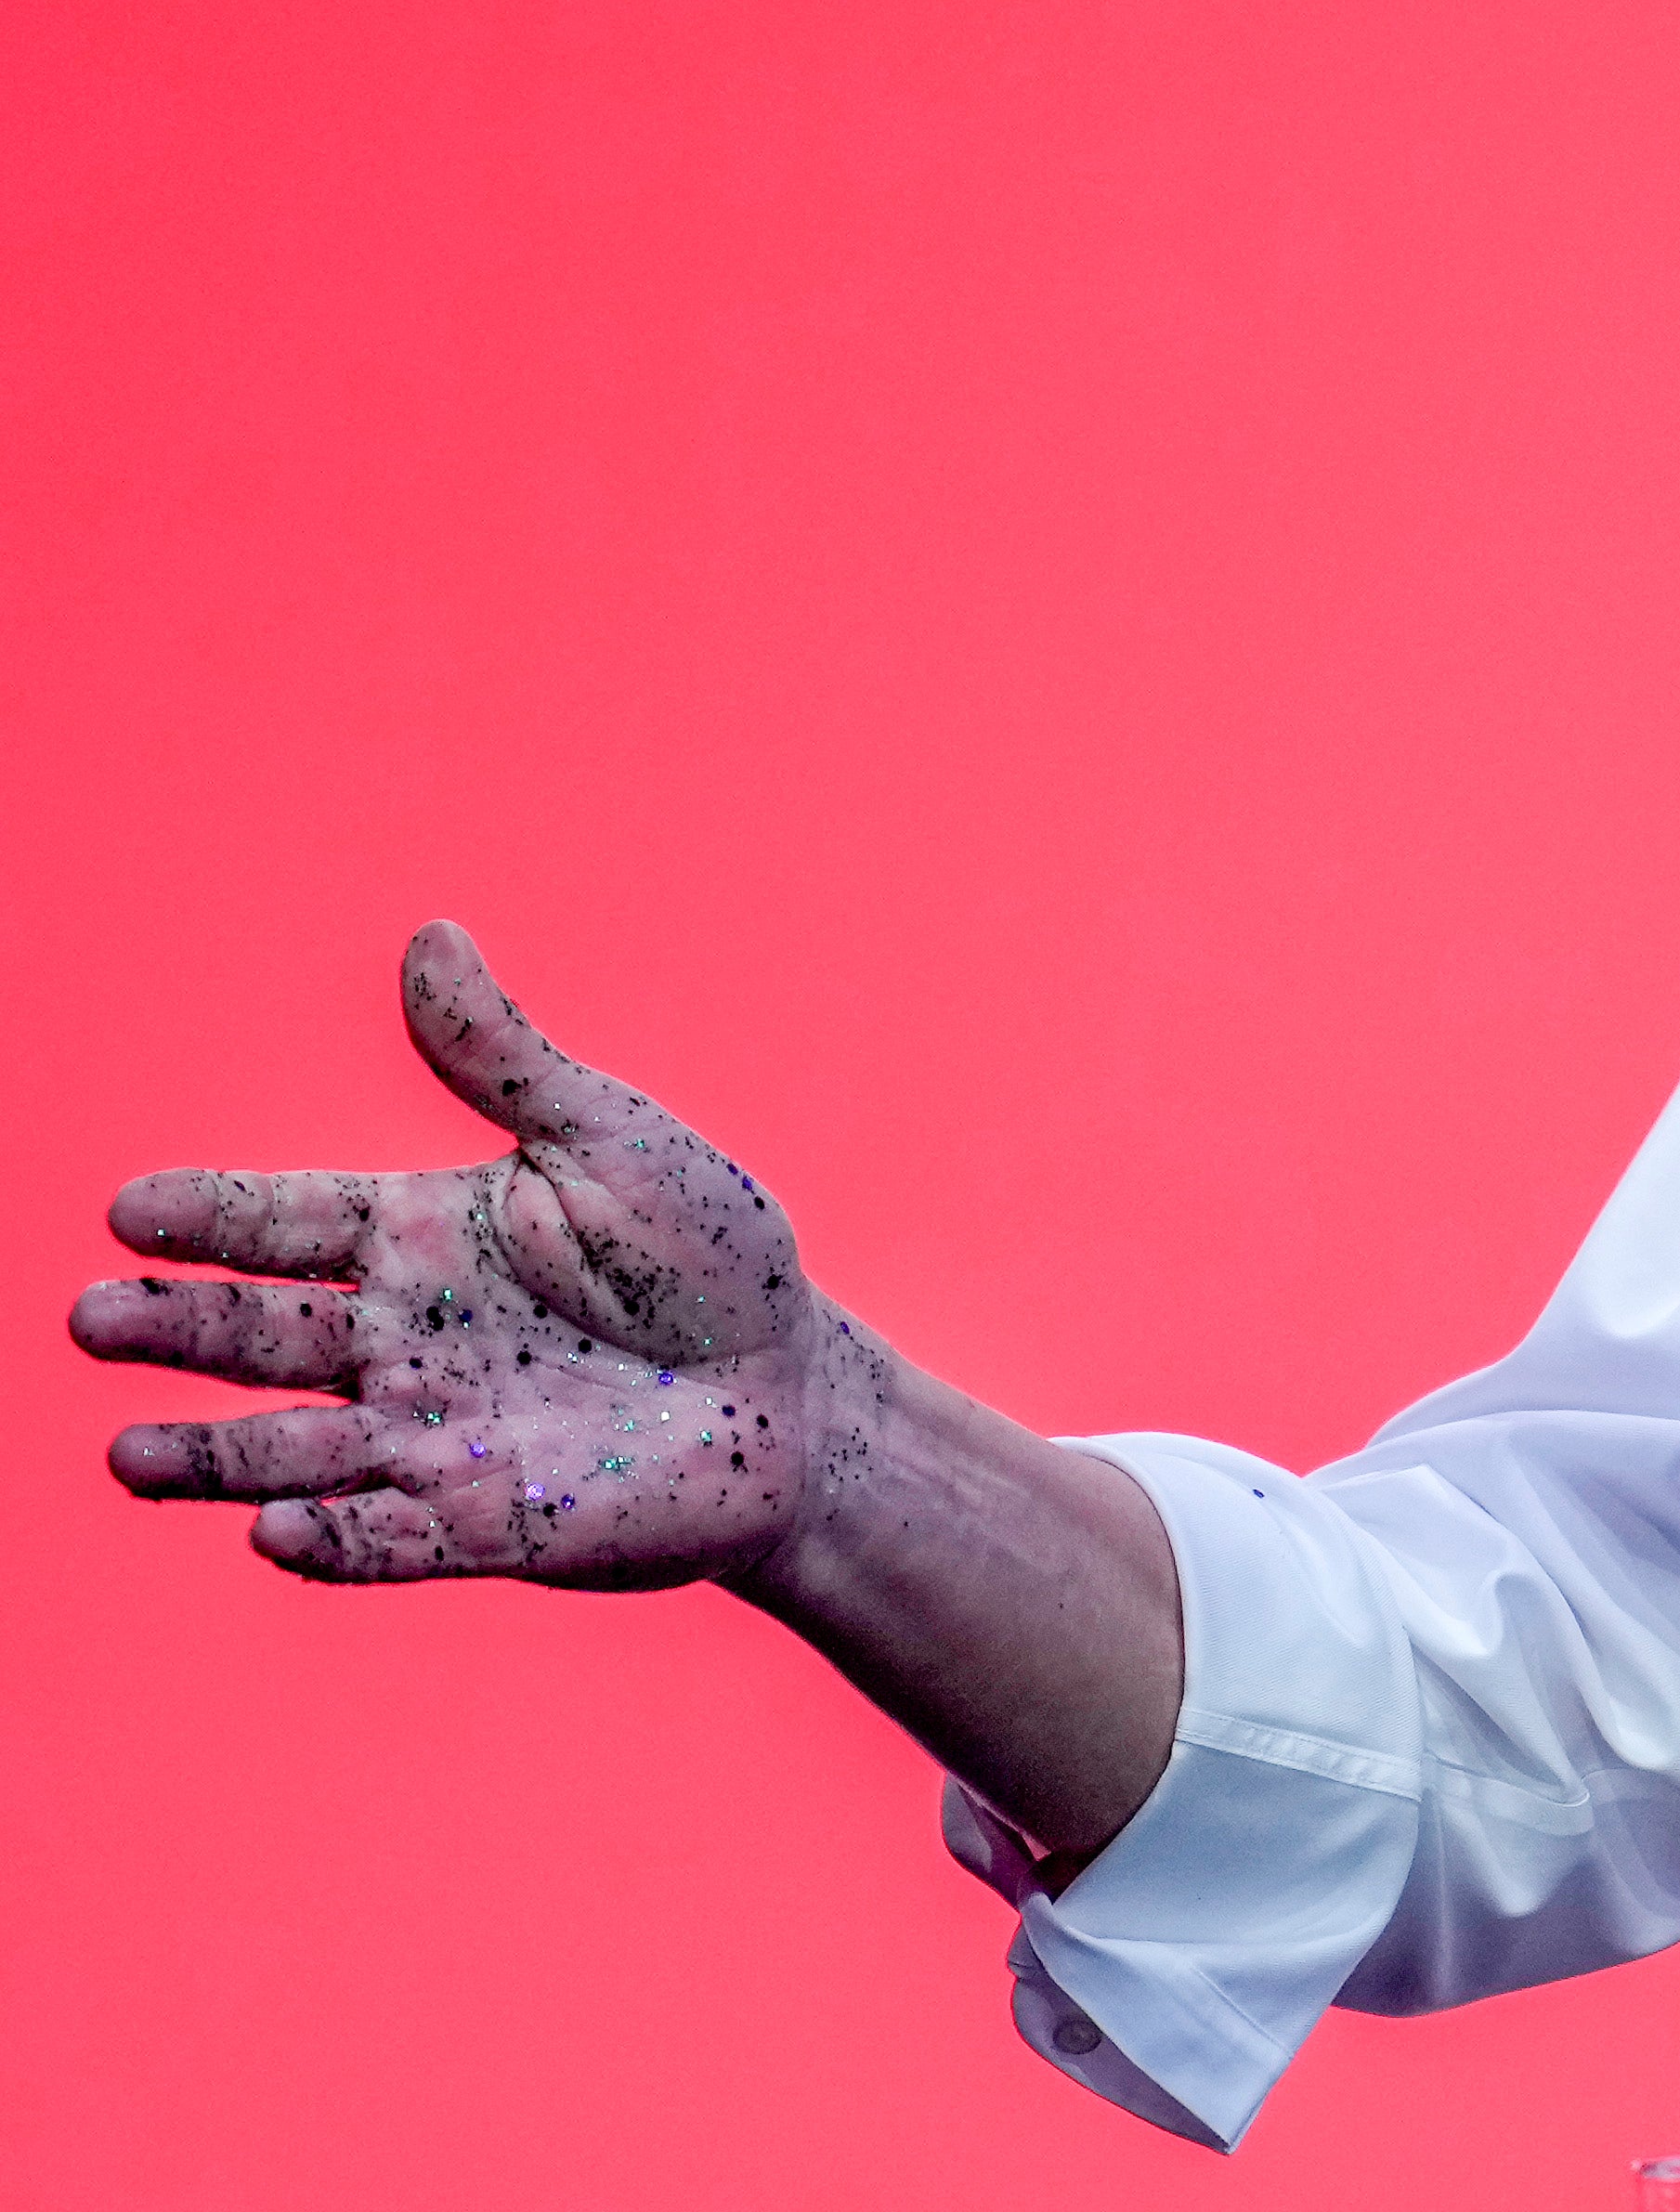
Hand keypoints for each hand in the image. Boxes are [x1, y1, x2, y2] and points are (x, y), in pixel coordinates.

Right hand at [74, 919, 881, 1589]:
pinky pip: (385, 1537)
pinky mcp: (480, 1522)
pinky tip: (273, 1531)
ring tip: (127, 1454)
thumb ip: (507, 1059)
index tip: (125, 1208)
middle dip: (174, 1327)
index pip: (288, 1219)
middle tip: (90, 1317)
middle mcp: (403, 1337)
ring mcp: (431, 1434)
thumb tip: (431, 934)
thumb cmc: (707, 1255)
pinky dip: (330, 1539)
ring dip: (212, 1456)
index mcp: (421, 1236)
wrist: (795, 1388)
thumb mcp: (613, 1140)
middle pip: (261, 1333)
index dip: (207, 1215)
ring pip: (293, 1448)